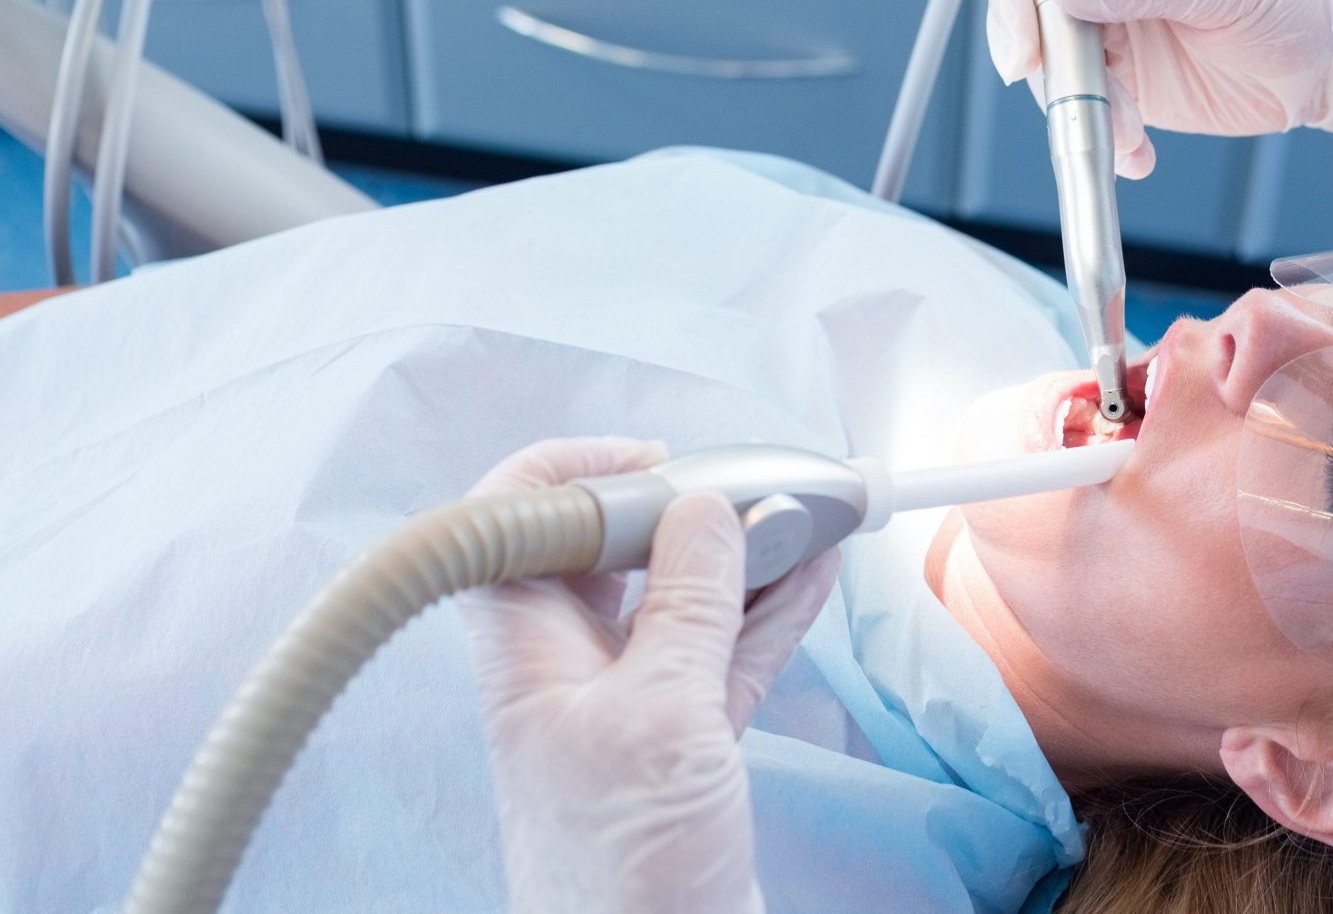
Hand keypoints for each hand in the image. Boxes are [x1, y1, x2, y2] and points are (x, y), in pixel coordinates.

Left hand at [461, 438, 840, 913]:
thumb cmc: (620, 876)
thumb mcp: (659, 720)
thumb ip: (685, 608)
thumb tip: (703, 508)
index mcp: (527, 652)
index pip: (519, 520)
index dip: (578, 472)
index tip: (659, 460)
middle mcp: (569, 669)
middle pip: (616, 551)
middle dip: (688, 503)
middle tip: (759, 479)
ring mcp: (628, 705)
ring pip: (683, 598)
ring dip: (747, 552)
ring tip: (809, 507)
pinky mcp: (681, 745)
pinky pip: (725, 651)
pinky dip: (771, 610)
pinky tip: (813, 570)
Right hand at [986, 0, 1332, 177]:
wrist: (1329, 58)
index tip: (1025, 54)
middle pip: (1036, 18)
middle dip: (1055, 71)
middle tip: (1085, 108)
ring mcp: (1113, 30)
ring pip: (1061, 74)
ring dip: (1088, 113)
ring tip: (1131, 136)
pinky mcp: (1128, 82)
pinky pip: (1093, 113)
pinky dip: (1108, 140)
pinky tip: (1137, 154)